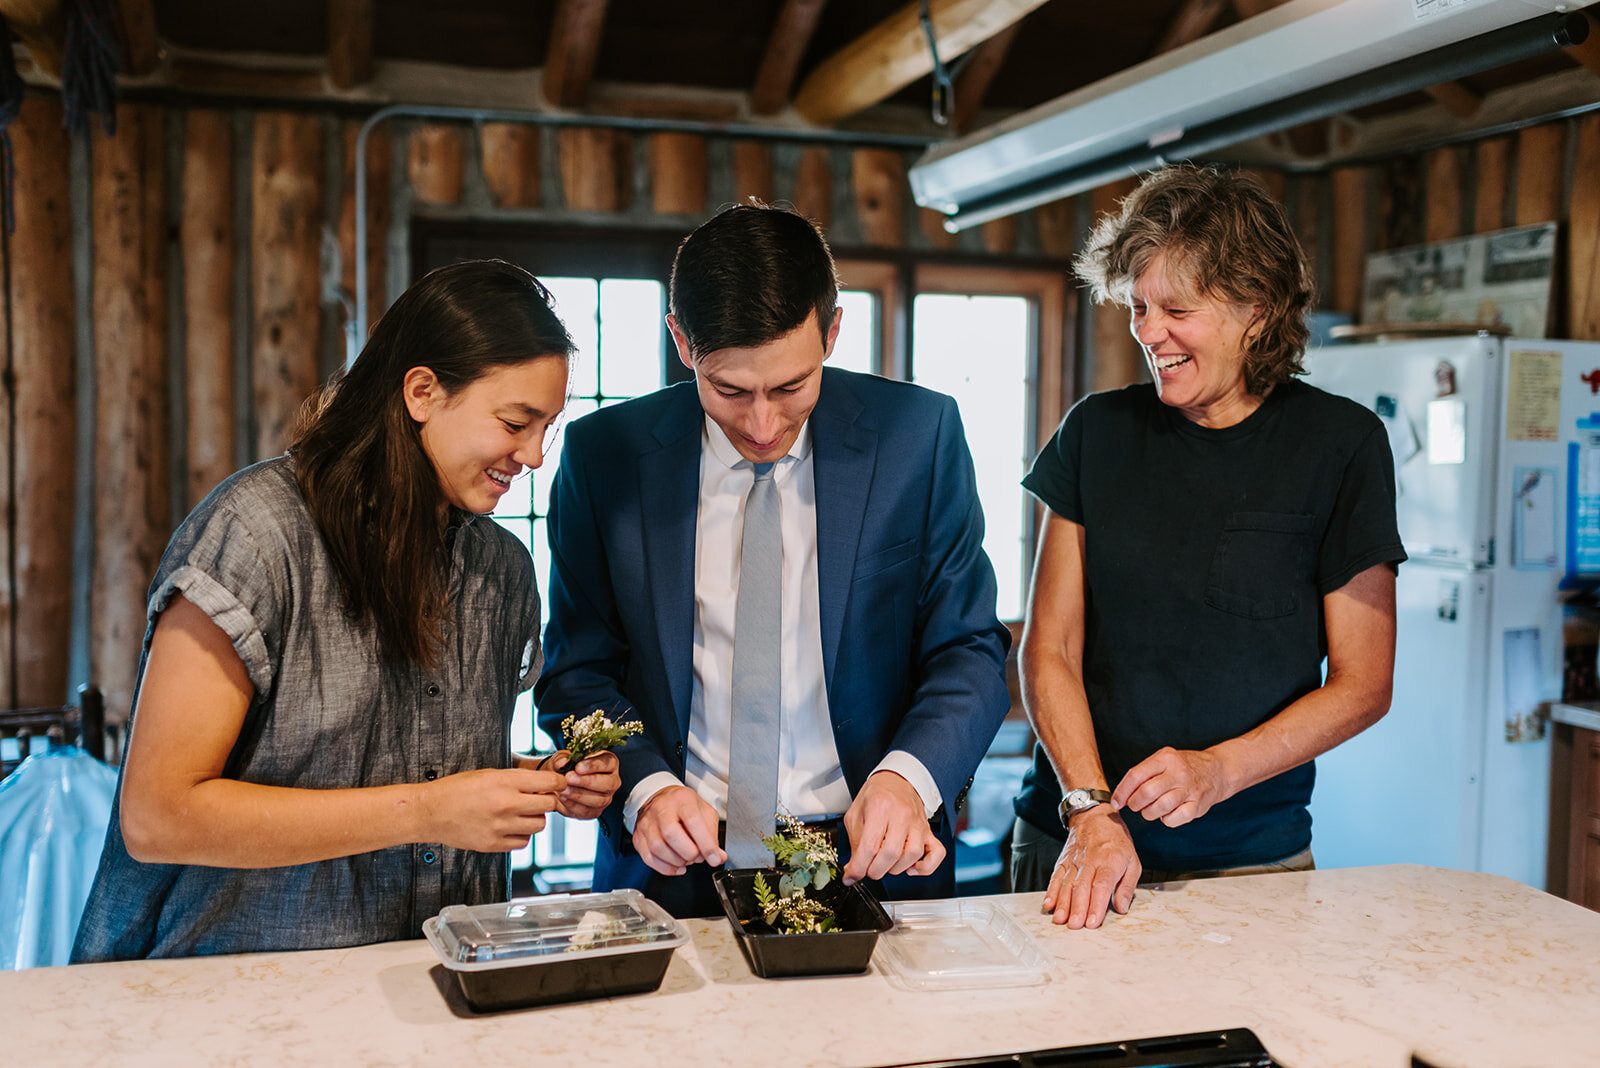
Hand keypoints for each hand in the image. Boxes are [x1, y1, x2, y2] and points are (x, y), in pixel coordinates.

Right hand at [418, 768, 564, 851]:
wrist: (430, 811)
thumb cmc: (457, 789)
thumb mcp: (490, 774)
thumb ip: (518, 780)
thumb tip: (545, 785)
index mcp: (505, 782)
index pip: (550, 782)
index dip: (559, 783)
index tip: (559, 784)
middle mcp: (506, 805)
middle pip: (549, 805)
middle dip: (548, 800)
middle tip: (539, 798)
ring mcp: (500, 827)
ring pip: (538, 826)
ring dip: (534, 818)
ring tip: (521, 813)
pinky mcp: (493, 845)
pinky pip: (522, 842)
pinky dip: (521, 835)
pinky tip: (509, 826)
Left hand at [550, 750, 620, 819]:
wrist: (559, 786)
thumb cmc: (566, 769)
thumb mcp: (562, 758)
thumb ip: (561, 758)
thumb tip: (563, 762)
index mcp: (608, 764)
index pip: (609, 763)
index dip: (594, 765)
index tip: (578, 767)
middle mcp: (611, 781)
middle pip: (608, 783)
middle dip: (587, 781)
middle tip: (569, 778)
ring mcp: (605, 798)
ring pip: (599, 800)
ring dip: (579, 795)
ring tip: (563, 789)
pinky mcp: (595, 812)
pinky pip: (587, 811)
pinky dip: (573, 805)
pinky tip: (563, 798)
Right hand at [632, 785, 725, 874]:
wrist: (661, 798)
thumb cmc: (684, 806)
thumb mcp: (704, 812)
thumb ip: (712, 835)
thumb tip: (717, 856)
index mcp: (682, 799)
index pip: (693, 821)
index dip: (705, 844)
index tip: (714, 858)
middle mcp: (661, 808)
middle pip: (671, 834)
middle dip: (689, 853)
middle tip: (697, 856)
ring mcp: (647, 822)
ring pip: (658, 848)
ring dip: (677, 861)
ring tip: (686, 858)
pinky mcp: (639, 836)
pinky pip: (649, 858)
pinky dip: (665, 868)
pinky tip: (676, 865)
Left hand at [841, 771, 944, 883]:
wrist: (896, 780)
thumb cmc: (876, 796)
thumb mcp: (856, 814)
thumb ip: (854, 843)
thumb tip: (853, 869)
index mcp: (880, 807)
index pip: (870, 846)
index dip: (858, 867)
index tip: (851, 876)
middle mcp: (901, 815)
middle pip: (891, 854)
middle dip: (875, 870)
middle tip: (867, 869)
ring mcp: (917, 824)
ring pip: (911, 855)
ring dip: (895, 868)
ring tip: (885, 864)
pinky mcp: (928, 832)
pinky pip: (937, 853)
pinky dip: (925, 867)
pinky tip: (911, 868)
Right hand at [1041, 806, 1139, 928]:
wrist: (1095, 816)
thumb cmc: (1116, 841)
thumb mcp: (1133, 861)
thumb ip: (1127, 886)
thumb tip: (1122, 908)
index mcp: (1110, 861)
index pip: (1101, 885)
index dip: (1096, 905)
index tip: (1092, 922)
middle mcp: (1090, 861)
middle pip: (1081, 887)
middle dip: (1077, 908)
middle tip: (1075, 926)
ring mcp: (1074, 860)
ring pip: (1066, 883)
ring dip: (1062, 903)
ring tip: (1060, 919)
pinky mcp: (1063, 860)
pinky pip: (1056, 876)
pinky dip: (1051, 891)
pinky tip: (1048, 904)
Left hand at [1113, 746, 1229, 827]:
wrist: (1217, 771)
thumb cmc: (1183, 767)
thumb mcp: (1164, 759)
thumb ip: (1143, 773)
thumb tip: (1121, 796)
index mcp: (1166, 758)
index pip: (1136, 775)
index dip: (1122, 791)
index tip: (1116, 802)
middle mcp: (1178, 773)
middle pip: (1146, 793)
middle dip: (1135, 803)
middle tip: (1134, 805)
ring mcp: (1189, 789)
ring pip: (1159, 807)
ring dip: (1148, 813)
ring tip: (1149, 810)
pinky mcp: (1197, 805)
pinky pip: (1174, 819)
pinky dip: (1165, 820)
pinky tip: (1165, 814)